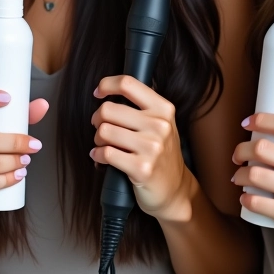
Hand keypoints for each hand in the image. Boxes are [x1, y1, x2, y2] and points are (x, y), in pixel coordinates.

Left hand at [90, 75, 190, 220]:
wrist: (175, 190)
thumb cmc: (161, 153)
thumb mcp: (161, 123)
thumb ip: (141, 105)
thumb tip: (107, 91)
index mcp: (163, 108)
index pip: (128, 84)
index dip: (107, 85)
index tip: (99, 93)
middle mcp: (160, 125)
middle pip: (109, 109)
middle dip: (97, 118)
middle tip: (100, 127)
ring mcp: (152, 147)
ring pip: (104, 131)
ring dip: (97, 138)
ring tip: (103, 144)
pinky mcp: (142, 169)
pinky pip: (106, 153)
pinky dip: (97, 155)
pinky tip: (101, 157)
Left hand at [232, 97, 273, 264]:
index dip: (261, 119)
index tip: (247, 123)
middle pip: (263, 147)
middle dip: (241, 149)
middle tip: (237, 155)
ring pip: (255, 174)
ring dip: (239, 174)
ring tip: (238, 176)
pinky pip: (257, 202)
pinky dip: (246, 198)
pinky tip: (245, 197)